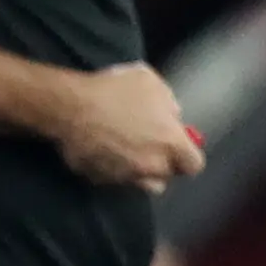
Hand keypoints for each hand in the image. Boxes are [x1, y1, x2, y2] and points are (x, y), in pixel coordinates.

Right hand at [53, 62, 200, 190]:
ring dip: (139, 172)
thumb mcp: (149, 82)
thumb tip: (172, 116)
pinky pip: (112, 179)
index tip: (177, 145)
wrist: (71, 108)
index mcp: (171, 143)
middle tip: (149, 146)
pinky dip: (111, 170)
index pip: (194, 164)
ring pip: (141, 183)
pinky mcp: (101, 180)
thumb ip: (168, 102)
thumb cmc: (114, 90)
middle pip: (166, 177)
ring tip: (126, 154)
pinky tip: (102, 152)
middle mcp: (152, 166)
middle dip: (162, 164)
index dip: (187, 156)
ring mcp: (126, 177)